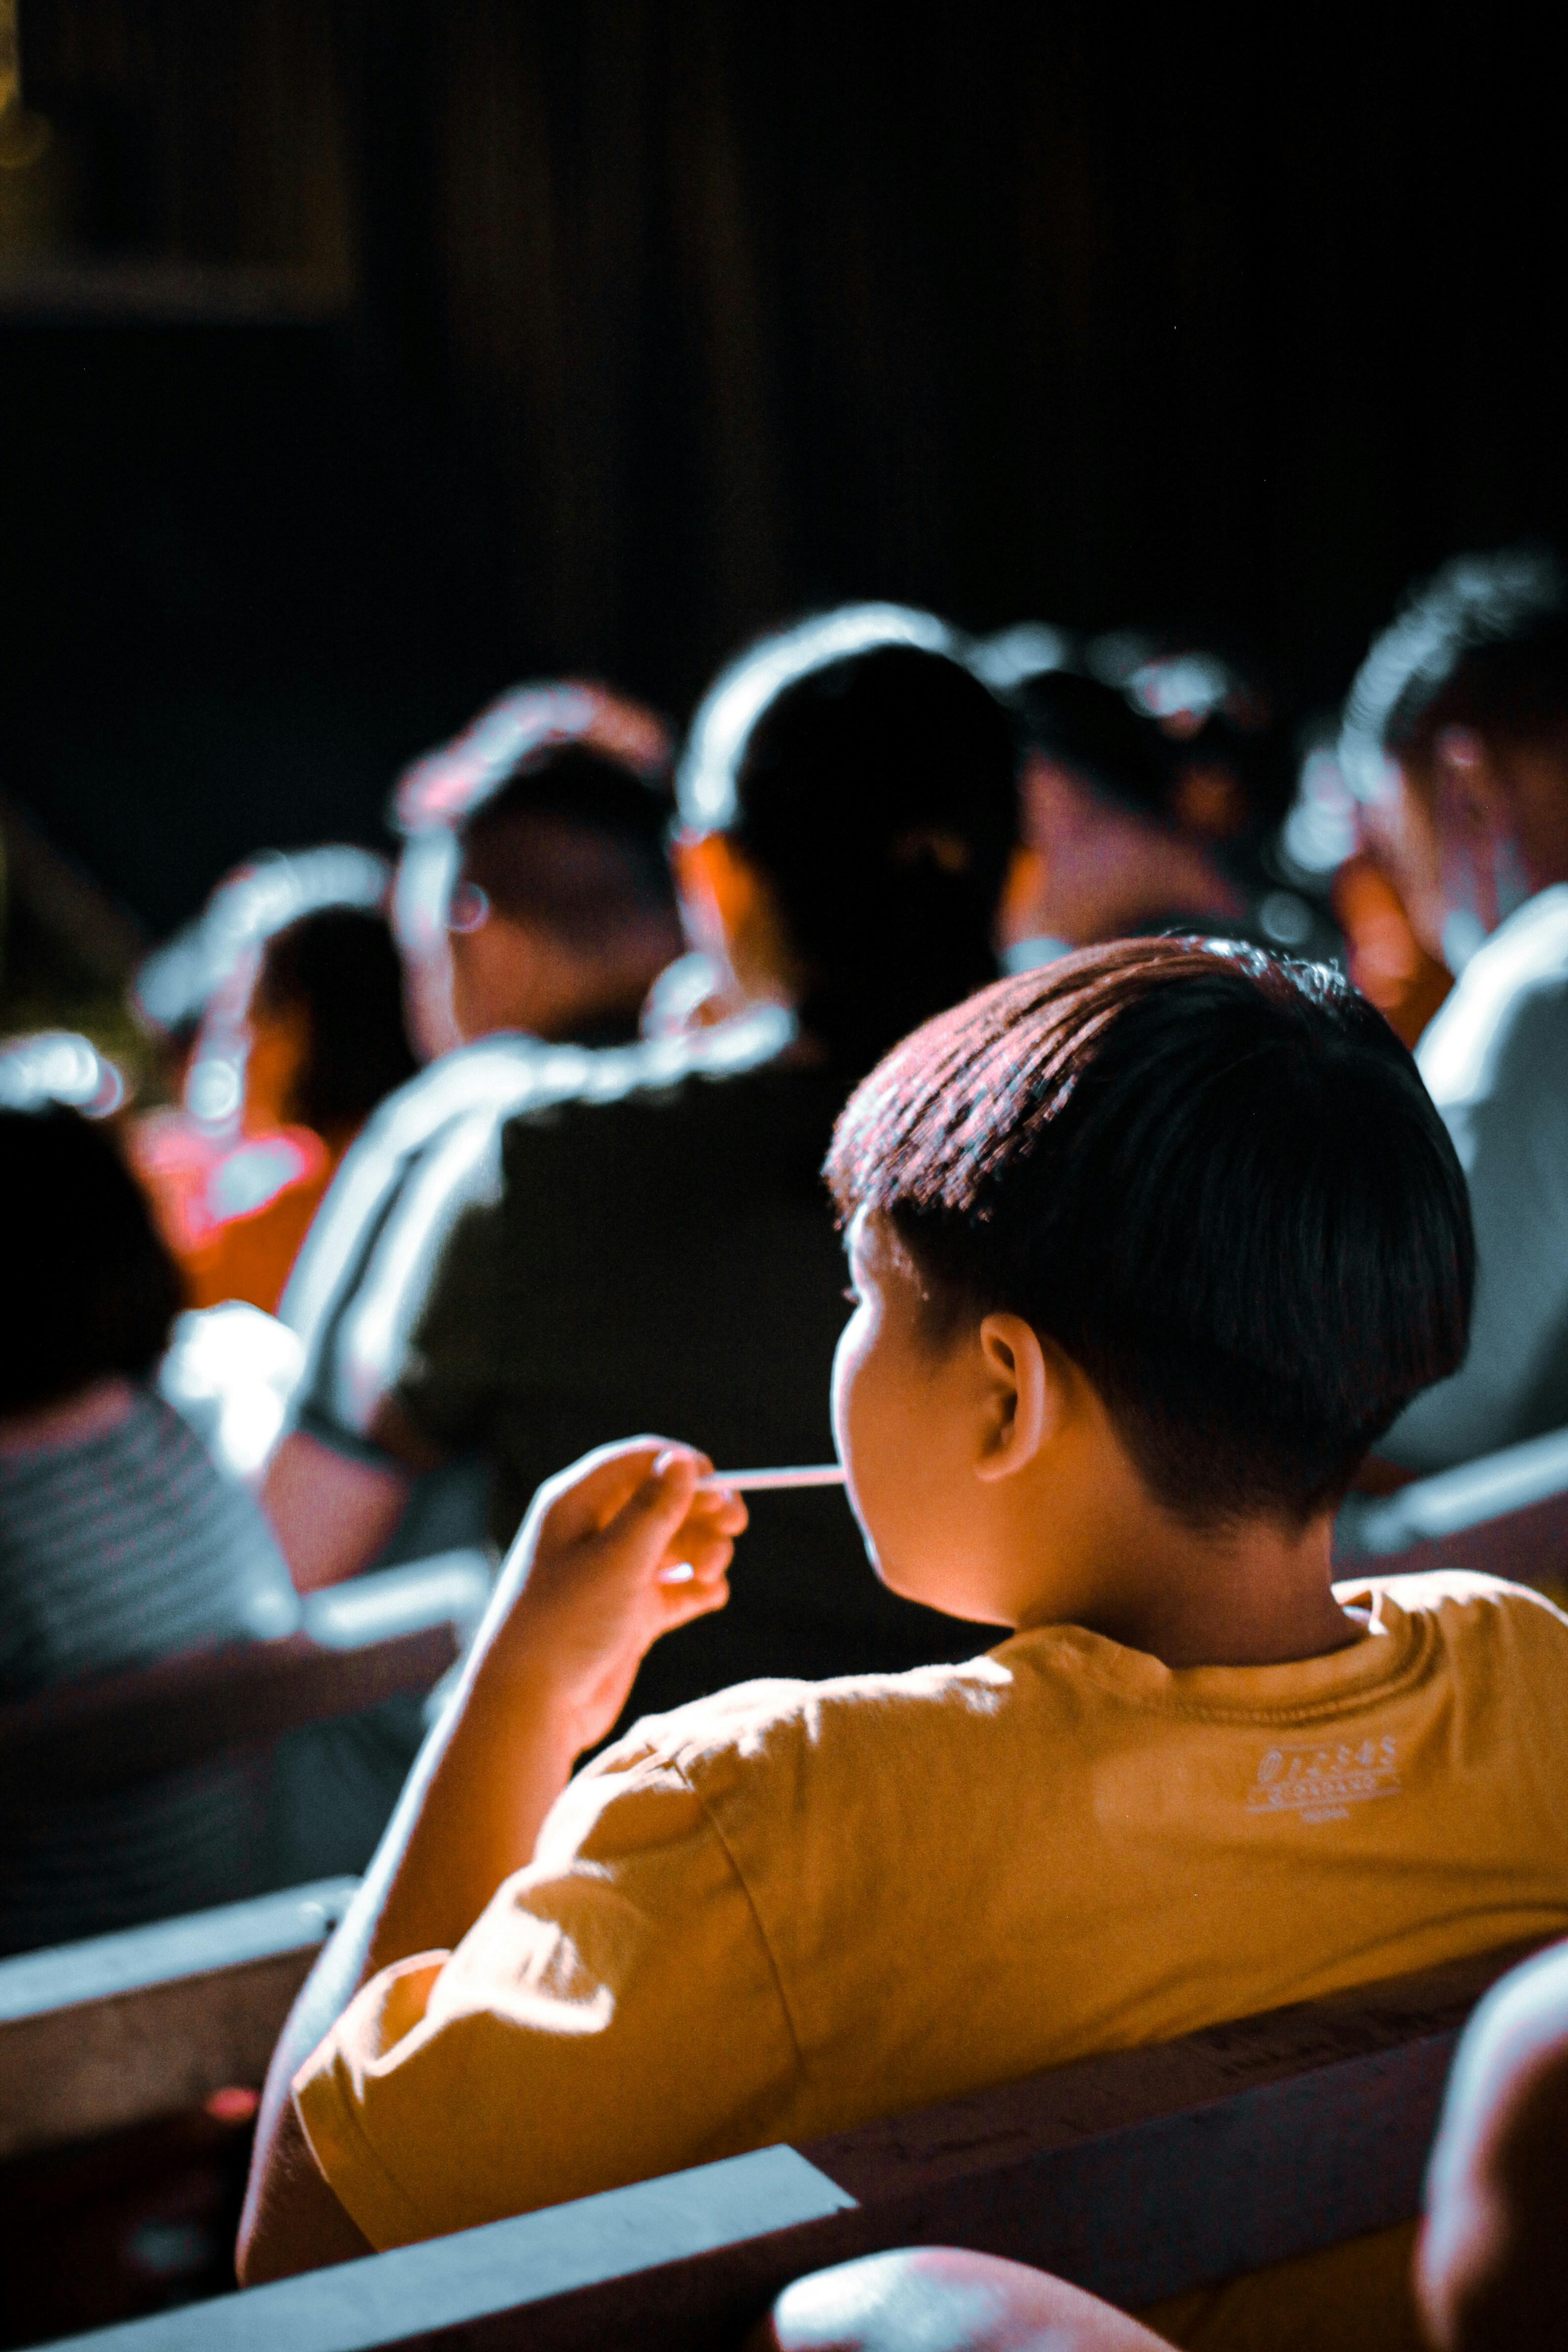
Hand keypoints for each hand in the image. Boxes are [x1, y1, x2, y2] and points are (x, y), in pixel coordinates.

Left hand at [481, 1438, 746, 1754]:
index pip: (636, 1462)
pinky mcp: (631, 1614)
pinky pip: (677, 1588)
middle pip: (664, 1501)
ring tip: (711, 1572)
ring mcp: (615, 1576)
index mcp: (577, 1504)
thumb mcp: (615, 1559)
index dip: (680, 1464)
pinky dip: (698, 1588)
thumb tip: (683, 1459)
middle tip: (736, 1524)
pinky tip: (708, 1595)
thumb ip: (656, 1509)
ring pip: (676, 1545)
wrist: (533, 1706)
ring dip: (705, 1550)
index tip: (719, 1481)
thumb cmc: (564, 1623)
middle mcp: (596, 1534)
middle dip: (702, 1510)